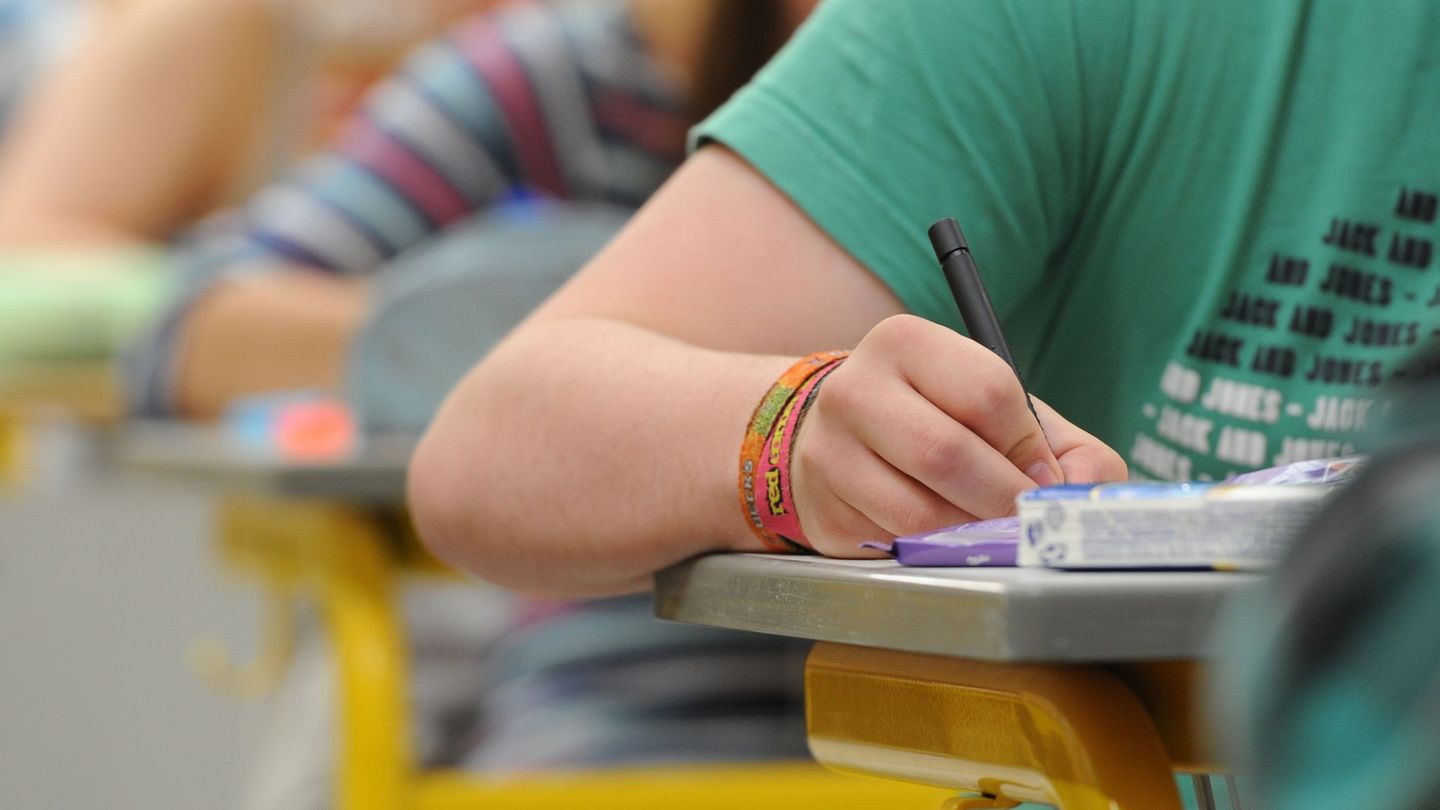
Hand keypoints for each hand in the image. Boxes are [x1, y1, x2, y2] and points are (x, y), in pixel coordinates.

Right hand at [790, 314, 1126, 556]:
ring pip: (918, 514)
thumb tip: (1081, 499)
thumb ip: (1064, 449)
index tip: (1040, 475)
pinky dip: (932, 552)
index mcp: (905, 343)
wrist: (841, 437)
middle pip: (945, 454)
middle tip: (1026, 519)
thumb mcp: (1000, 411)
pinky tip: (937, 536)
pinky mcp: (822, 511)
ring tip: (983, 528)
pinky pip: (893, 546)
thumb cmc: (938, 420)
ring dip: (969, 534)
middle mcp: (855, 389)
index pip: (988, 392)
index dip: (1028, 446)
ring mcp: (828, 453)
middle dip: (1003, 500)